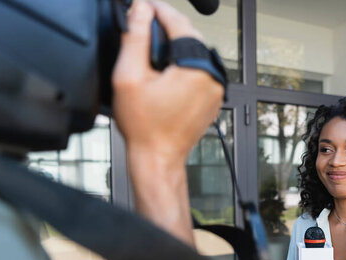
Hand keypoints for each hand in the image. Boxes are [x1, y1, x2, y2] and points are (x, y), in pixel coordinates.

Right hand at [111, 0, 223, 243]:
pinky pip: (201, 69)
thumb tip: (141, 10)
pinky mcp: (213, 98)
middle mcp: (213, 77)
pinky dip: (184, 62)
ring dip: (176, 44)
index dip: (158, 10)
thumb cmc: (145, 127)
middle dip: (167, 26)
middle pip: (191, 36)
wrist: (157, 158)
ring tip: (151, 44)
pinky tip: (165, 67)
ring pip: (196, 52)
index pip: (179, 23)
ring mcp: (216, 89)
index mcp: (197, 69)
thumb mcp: (129, 77)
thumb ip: (135, 38)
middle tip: (144, 22)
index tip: (143, 5)